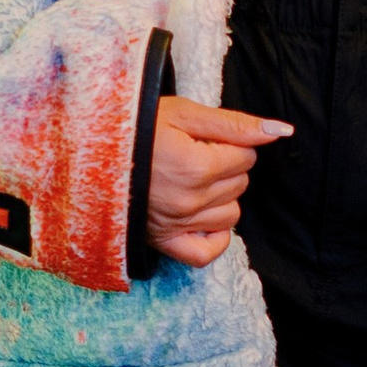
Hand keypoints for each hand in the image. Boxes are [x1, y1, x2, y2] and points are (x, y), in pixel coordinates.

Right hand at [146, 97, 289, 267]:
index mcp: (196, 167)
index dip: (231, 143)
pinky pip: (206, 253)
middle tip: (194, 154)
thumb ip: (235, 123)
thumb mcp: (184, 113)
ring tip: (192, 180)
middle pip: (240, 184)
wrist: (86, 150)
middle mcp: (189, 201)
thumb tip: (280, 130)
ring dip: (221, 197)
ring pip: (231, 215)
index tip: (205, 138)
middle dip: (226, 167)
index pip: (246, 157)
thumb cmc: (133, 127)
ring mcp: (177, 225)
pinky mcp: (163, 242)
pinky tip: (203, 216)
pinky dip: (213, 237)